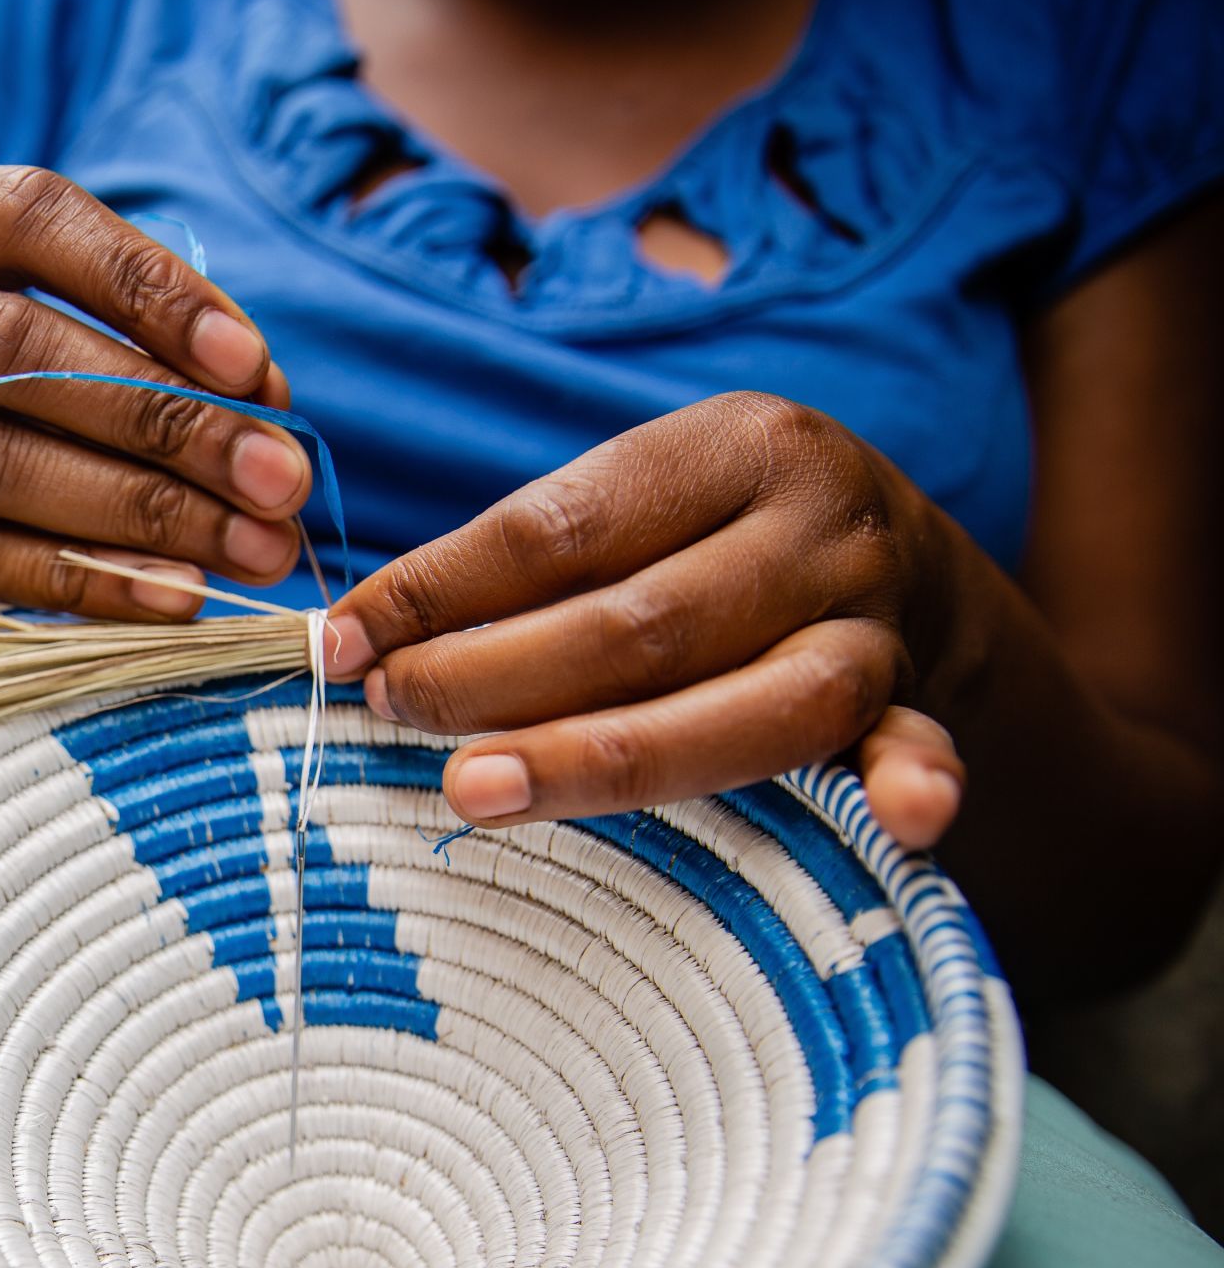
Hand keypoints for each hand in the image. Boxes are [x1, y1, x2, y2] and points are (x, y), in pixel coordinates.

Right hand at [0, 166, 314, 619]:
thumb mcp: (49, 334)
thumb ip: (149, 347)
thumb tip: (266, 403)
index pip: (31, 220)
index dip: (147, 286)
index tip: (252, 364)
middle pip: (14, 351)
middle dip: (166, 420)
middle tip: (278, 477)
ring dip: (142, 513)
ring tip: (250, 549)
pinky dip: (86, 582)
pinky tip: (174, 596)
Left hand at [324, 392, 972, 848]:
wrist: (909, 562)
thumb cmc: (717, 541)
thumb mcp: (645, 507)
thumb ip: (532, 565)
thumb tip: (356, 643)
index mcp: (738, 444)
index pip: (563, 525)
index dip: (441, 587)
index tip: (344, 640)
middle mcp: (818, 527)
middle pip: (639, 623)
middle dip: (493, 679)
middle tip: (391, 712)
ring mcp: (879, 622)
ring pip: (746, 706)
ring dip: (602, 756)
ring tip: (471, 788)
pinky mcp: (923, 704)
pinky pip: (918, 748)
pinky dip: (914, 781)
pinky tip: (903, 822)